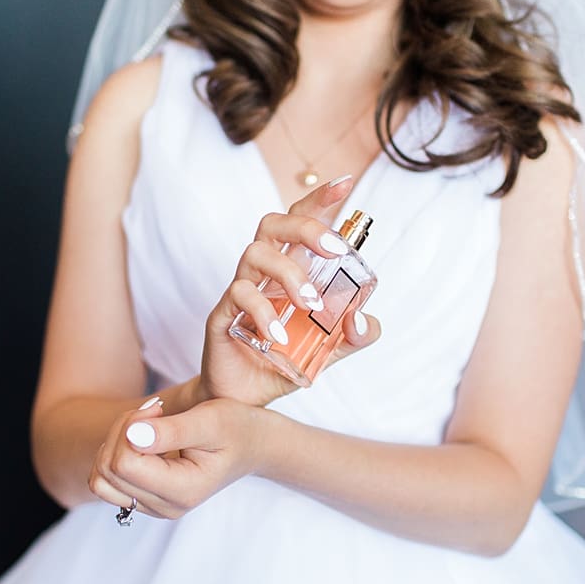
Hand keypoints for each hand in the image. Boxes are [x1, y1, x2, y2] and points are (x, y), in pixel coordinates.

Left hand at [88, 397, 262, 519]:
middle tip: (153, 410)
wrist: (251, 444)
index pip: (124, 464)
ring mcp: (153, 506)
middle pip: (108, 469)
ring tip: (146, 424)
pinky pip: (106, 481)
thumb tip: (133, 436)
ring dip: (115, 442)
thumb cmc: (235, 428)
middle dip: (122, 430)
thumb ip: (172, 431)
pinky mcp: (145, 499)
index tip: (156, 408)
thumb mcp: (210, 421)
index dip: (130, 428)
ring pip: (100, 478)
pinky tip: (141, 438)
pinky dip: (115, 454)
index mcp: (183, 491)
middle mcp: (165, 507)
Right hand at [200, 176, 381, 405]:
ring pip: (255, 253)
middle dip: (306, 227)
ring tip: (310, 305)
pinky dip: (264, 312)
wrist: (245, 400)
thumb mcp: (331, 350)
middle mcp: (263, 273)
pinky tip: (280, 336)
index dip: (319, 198)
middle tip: (334, 250)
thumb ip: (355, 333)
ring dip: (289, 274)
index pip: (299, 221)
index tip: (345, 183)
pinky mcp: (222, 314)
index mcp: (289, 269)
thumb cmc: (284, 362)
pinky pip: (238, 296)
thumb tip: (362, 318)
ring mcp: (240, 290)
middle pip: (273, 224)